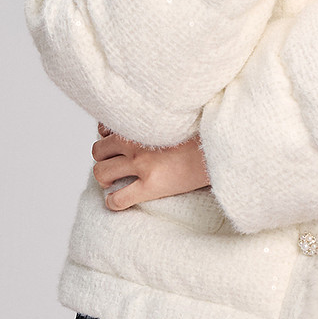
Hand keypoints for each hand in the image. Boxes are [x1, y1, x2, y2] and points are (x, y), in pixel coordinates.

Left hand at [92, 123, 210, 211]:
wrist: (219, 147)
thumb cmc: (200, 130)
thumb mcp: (173, 116)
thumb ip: (151, 118)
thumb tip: (141, 120)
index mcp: (140, 122)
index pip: (105, 127)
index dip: (107, 136)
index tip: (114, 141)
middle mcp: (136, 142)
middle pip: (98, 150)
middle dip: (103, 157)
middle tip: (114, 162)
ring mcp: (142, 165)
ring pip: (101, 173)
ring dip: (104, 177)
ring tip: (114, 180)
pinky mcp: (150, 186)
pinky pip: (118, 200)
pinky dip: (113, 202)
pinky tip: (118, 200)